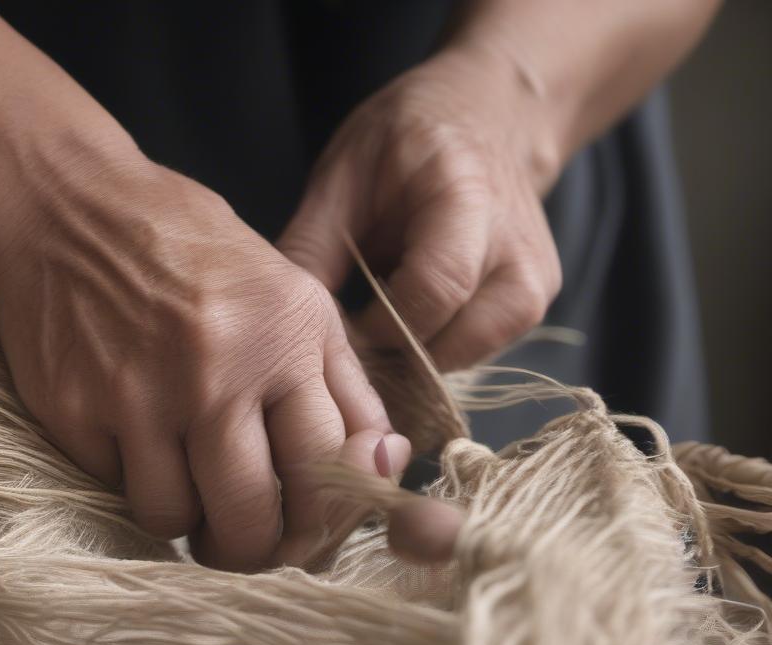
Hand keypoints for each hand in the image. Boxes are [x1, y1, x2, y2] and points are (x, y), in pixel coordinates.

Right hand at [0, 143, 394, 571]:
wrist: (67, 205)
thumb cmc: (192, 254)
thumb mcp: (292, 297)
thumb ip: (346, 385)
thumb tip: (385, 467)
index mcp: (285, 337)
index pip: (325, 471)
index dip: (320, 524)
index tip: (305, 534)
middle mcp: (217, 368)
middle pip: (251, 518)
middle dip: (254, 551)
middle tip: (244, 542)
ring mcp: (139, 392)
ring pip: (176, 520)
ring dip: (187, 524)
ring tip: (187, 494)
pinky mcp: (73, 409)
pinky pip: (116, 491)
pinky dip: (132, 487)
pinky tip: (135, 450)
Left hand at [279, 45, 562, 369]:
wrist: (491, 115)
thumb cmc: (408, 140)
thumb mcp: (344, 173)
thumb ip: (311, 246)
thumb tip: (279, 320)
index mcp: (465, 193)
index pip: (435, 288)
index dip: (381, 325)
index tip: (342, 330)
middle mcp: (517, 243)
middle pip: (456, 336)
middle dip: (394, 352)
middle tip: (354, 342)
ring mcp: (537, 278)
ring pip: (471, 355)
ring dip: (417, 357)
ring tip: (382, 328)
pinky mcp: (537, 301)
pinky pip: (480, 351)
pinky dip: (439, 349)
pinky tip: (411, 322)